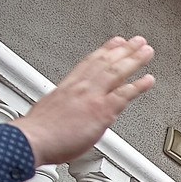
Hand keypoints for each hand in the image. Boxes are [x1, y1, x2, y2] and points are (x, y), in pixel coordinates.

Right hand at [12, 37, 154, 165]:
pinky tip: (149, 79)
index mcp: (67, 86)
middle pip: (105, 62)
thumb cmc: (38, 133)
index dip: (105, 51)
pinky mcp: (101, 110)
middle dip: (124, 50)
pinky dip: (138, 86)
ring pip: (116, 72)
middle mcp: (80, 87)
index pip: (90, 63)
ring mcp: (91, 97)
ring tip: (147, 51)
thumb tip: (70, 113)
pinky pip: (124, 95)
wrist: (32, 140)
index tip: (116, 43)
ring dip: (134, 60)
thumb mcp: (50, 111)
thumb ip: (65, 108)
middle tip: (138, 41)